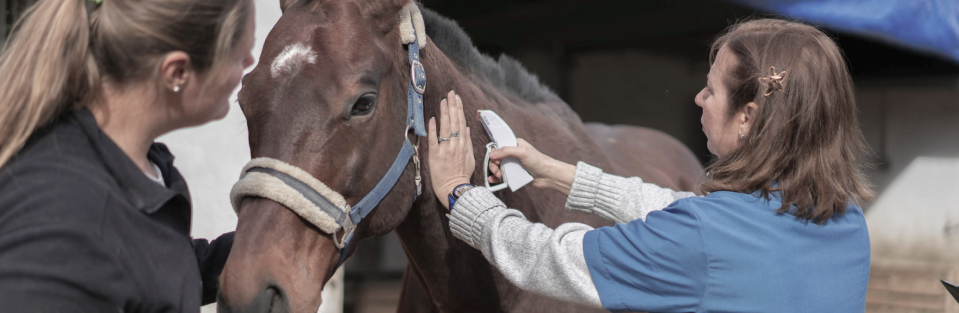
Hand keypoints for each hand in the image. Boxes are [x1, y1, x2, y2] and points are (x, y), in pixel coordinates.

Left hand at [428, 90, 474, 209]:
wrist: (454, 189)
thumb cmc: (461, 175)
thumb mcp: (469, 158)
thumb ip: (467, 142)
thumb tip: (466, 128)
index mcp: (464, 145)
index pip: (461, 123)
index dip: (459, 109)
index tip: (457, 98)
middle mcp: (456, 145)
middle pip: (455, 122)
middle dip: (453, 106)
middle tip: (450, 93)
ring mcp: (446, 150)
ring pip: (446, 128)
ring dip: (445, 113)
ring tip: (443, 101)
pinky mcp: (436, 156)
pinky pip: (435, 141)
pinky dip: (434, 129)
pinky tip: (433, 119)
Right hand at [488, 138, 575, 194]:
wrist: (547, 175)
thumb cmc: (538, 161)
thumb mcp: (522, 152)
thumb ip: (506, 151)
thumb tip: (491, 154)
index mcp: (514, 145)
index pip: (498, 146)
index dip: (494, 153)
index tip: (495, 160)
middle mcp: (512, 154)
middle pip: (496, 158)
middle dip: (493, 165)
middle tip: (496, 171)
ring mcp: (512, 165)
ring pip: (497, 167)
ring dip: (494, 172)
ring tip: (498, 177)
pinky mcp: (514, 174)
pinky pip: (502, 176)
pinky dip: (496, 178)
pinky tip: (493, 181)